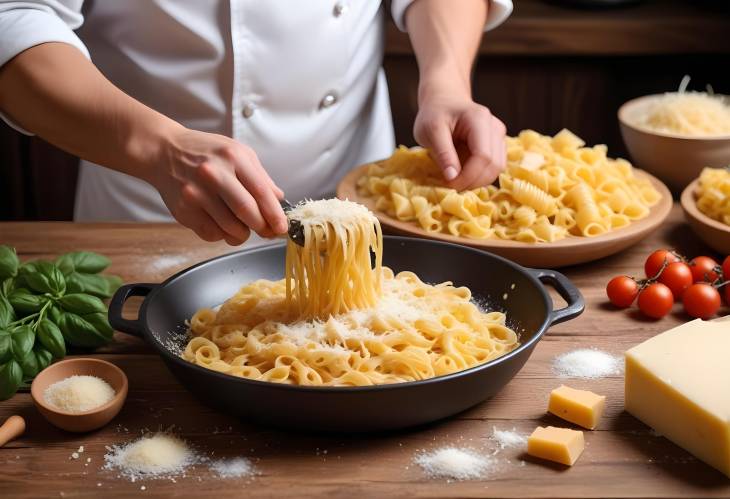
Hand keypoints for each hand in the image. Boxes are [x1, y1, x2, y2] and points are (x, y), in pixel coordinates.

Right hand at [145, 126, 287, 244]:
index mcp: (233, 157)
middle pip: (247, 213)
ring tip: (242, 226)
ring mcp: (196, 194)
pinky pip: (212, 234)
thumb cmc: (205, 152)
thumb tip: (279, 200)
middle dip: (262, 227)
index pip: (261, 192)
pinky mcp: (184, 211)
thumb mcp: (237, 153)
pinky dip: (222, 235)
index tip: (282, 227)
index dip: (275, 214)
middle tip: (266, 230)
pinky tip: (220, 223)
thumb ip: (260, 177)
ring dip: (242, 234)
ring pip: (231, 229)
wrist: (164, 152)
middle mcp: (213, 174)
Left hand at [414, 91, 506, 190]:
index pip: (483, 157)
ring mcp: (499, 136)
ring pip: (497, 169)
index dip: (468, 176)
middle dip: (473, 181)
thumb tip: (452, 177)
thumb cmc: (435, 113)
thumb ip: (443, 153)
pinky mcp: (498, 145)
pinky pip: (494, 167)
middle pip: (494, 165)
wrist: (444, 99)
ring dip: (478, 181)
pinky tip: (463, 174)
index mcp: (480, 120)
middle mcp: (495, 127)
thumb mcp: (430, 131)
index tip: (449, 183)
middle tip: (451, 185)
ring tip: (456, 180)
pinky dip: (480, 175)